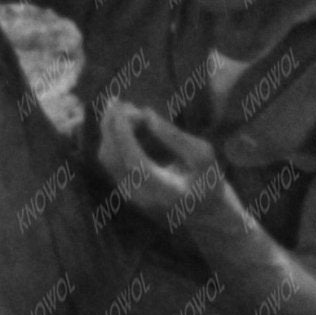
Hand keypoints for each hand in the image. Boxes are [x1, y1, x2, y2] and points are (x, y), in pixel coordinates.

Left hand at [98, 98, 227, 229]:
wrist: (203, 213)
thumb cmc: (208, 181)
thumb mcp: (202, 156)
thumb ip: (175, 137)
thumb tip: (146, 114)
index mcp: (164, 190)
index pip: (134, 161)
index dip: (124, 133)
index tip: (122, 108)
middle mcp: (140, 195)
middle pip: (112, 158)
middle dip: (112, 125)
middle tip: (121, 101)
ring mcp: (128, 193)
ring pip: (106, 157)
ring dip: (110, 130)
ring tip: (126, 109)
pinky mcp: (123, 188)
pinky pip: (110, 159)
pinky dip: (113, 137)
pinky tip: (126, 122)